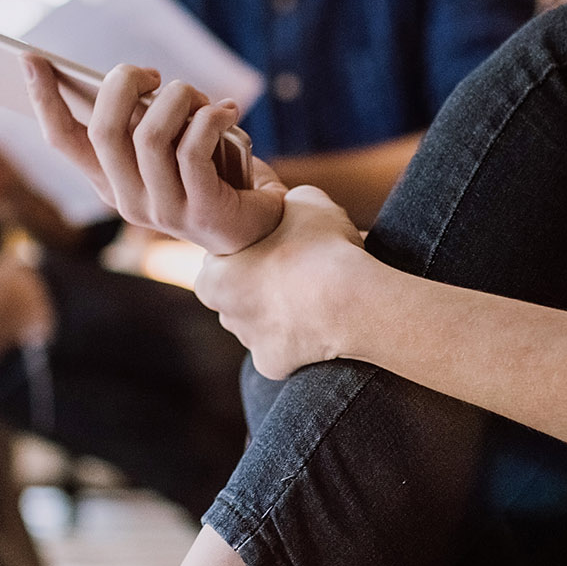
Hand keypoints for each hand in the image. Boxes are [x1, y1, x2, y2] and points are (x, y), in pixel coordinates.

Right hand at [25, 58, 286, 254]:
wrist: (259, 229)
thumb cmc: (213, 176)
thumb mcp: (168, 147)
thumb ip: (142, 122)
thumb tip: (127, 82)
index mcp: (109, 182)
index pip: (62, 140)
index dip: (43, 98)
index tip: (30, 58)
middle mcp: (127, 200)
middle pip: (103, 129)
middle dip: (125, 84)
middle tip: (154, 75)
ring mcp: (162, 210)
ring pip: (150, 134)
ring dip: (179, 99)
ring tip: (202, 99)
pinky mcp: (200, 212)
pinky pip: (192, 149)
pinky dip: (211, 118)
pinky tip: (227, 111)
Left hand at [192, 185, 379, 376]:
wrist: (353, 303)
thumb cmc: (323, 248)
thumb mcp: (305, 200)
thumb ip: (284, 199)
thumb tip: (287, 200)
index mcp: (213, 275)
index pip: (225, 255)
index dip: (252, 243)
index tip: (278, 239)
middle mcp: (222, 314)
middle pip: (239, 291)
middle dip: (261, 280)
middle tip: (296, 265)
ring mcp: (248, 343)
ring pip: (259, 321)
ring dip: (280, 309)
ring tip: (314, 292)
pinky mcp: (273, 366)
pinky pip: (282, 347)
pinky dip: (297, 336)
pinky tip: (319, 320)